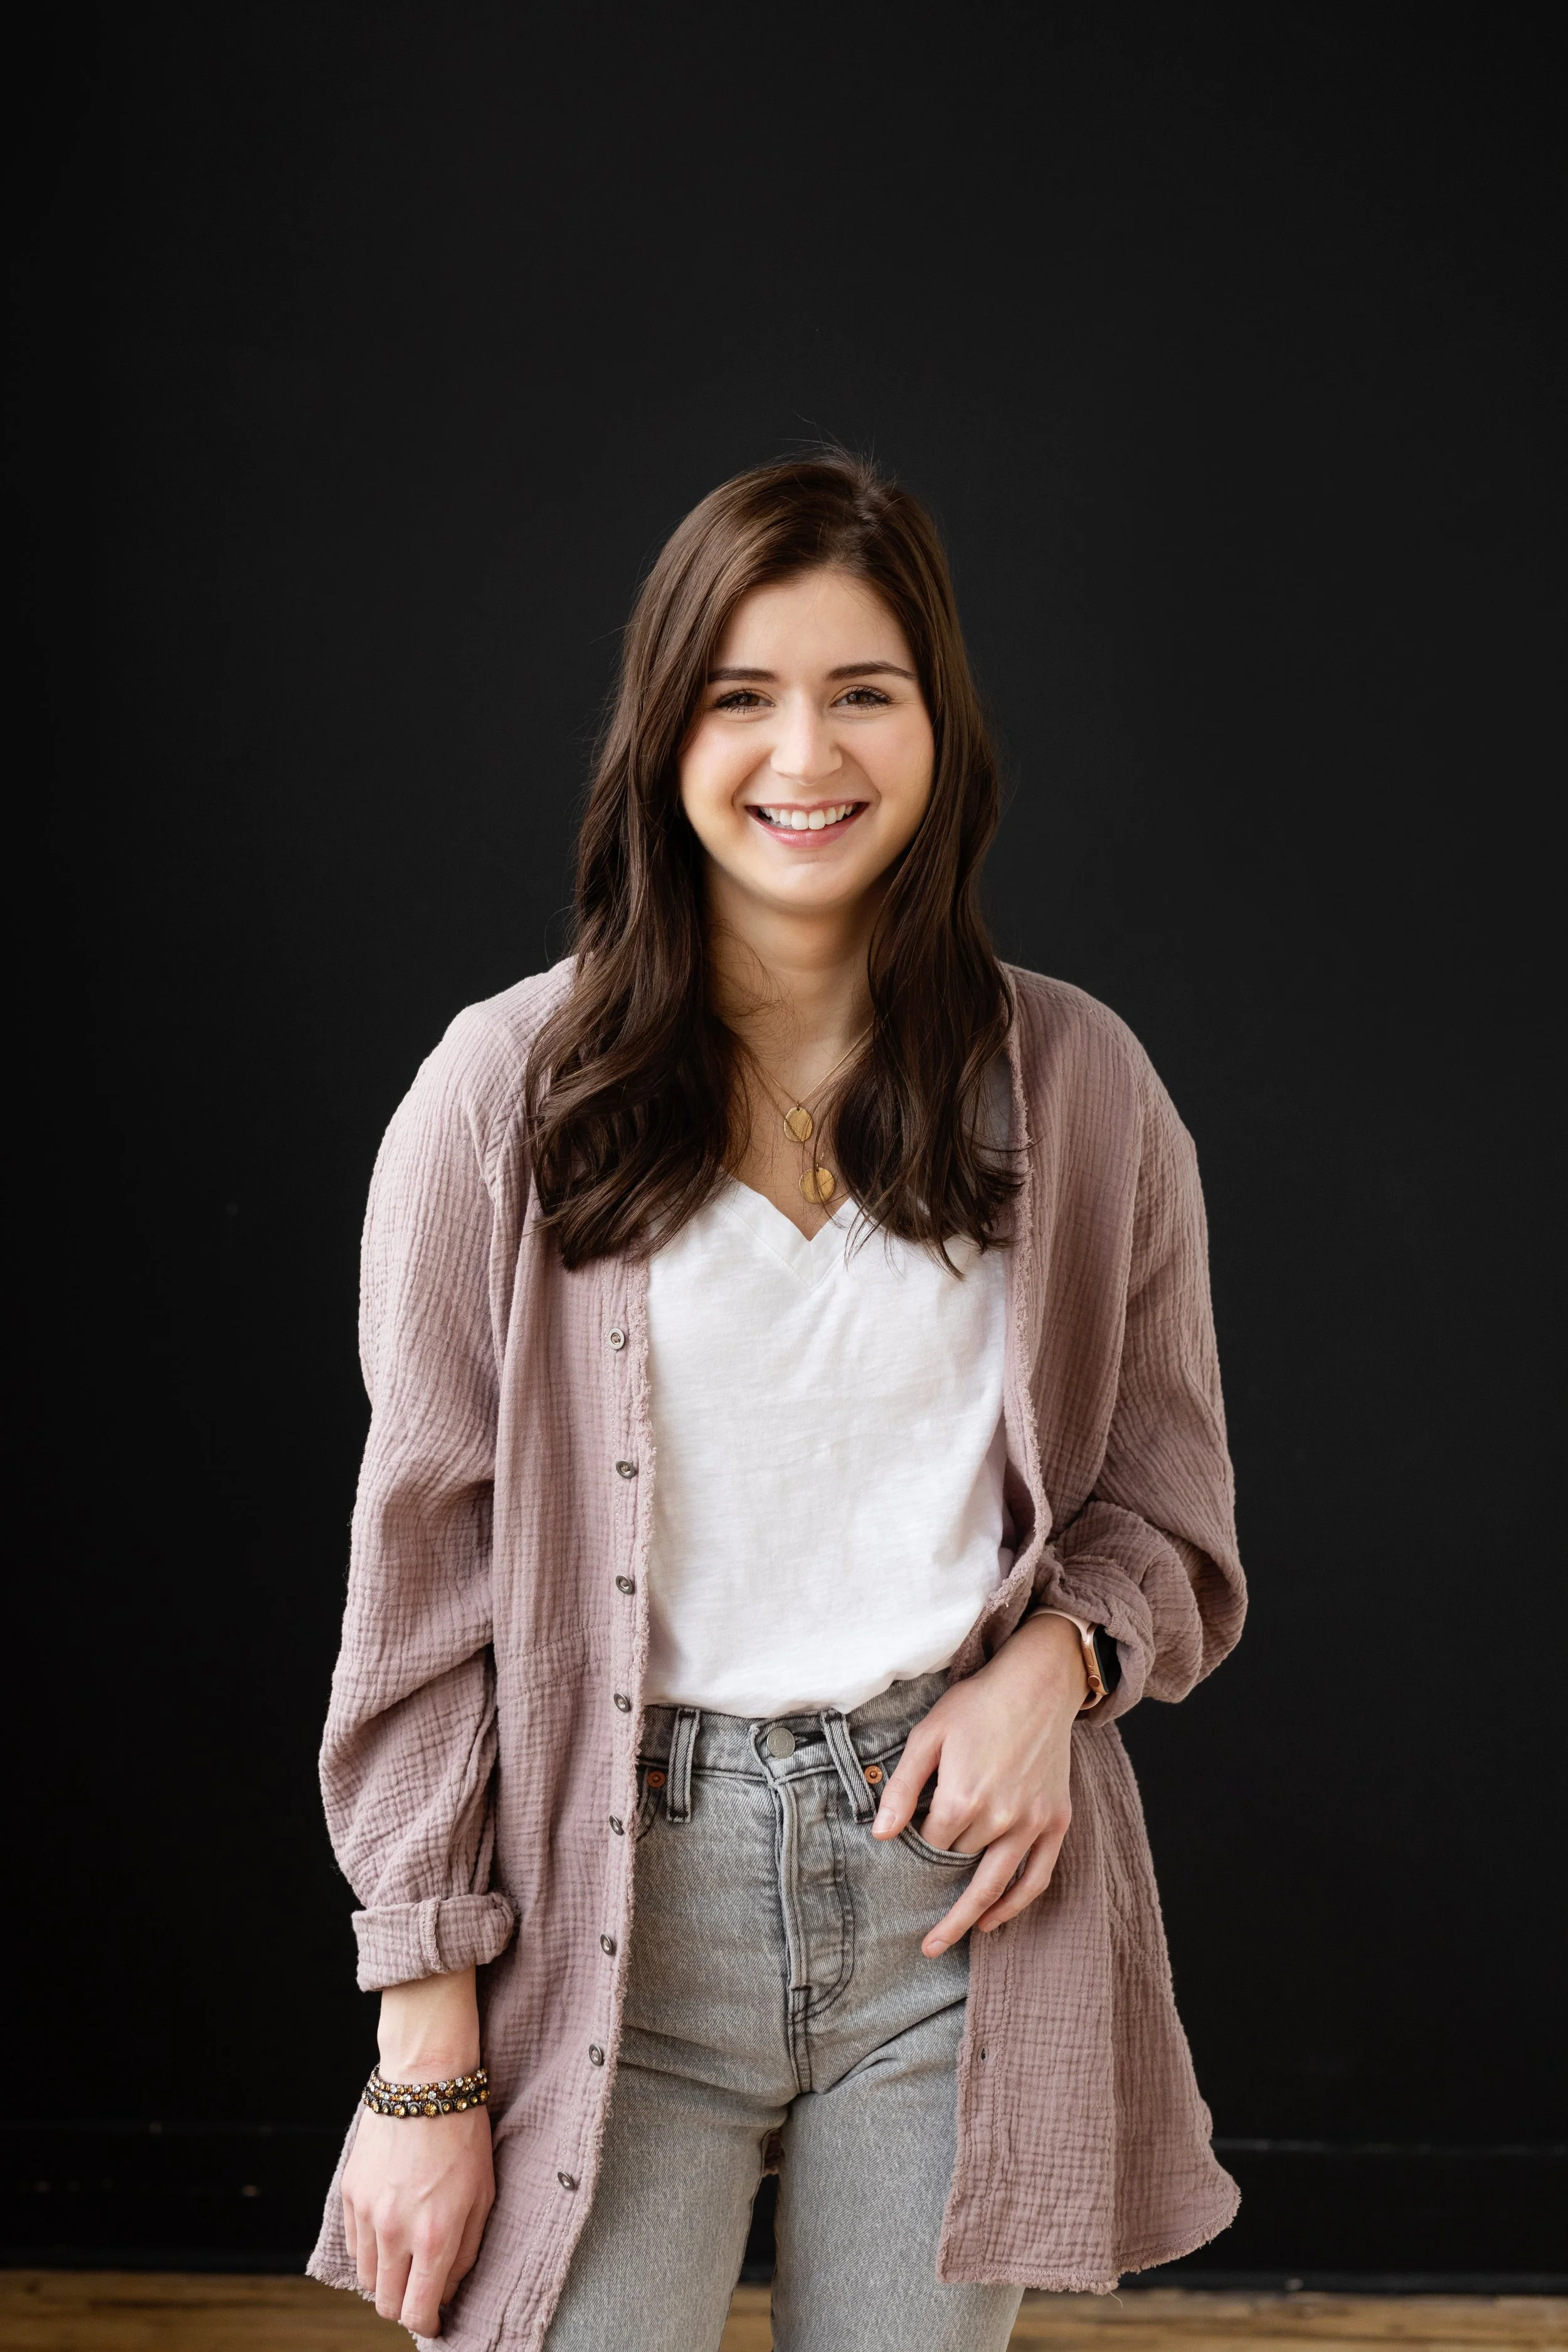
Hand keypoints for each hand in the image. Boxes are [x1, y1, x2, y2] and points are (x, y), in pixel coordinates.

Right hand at [341, 1967, 494, 2336]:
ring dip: (386, 2277)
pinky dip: (370, 2249)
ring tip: (407, 2254)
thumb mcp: (482, 2197)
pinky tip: (390, 2229)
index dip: (429, 2324)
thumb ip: (464, 2253)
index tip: (436, 2319)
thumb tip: (446, 2291)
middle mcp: (393, 2231)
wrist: (426, 2082)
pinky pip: (353, 2244)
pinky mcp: (348, 2193)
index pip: (418, 2312)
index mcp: (433, 2236)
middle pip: (386, 2303)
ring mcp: (365, 2213)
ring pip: (366, 2278)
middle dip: (405, 2304)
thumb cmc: (463, 2137)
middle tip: (421, 2289)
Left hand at [871, 1611, 1087, 1956]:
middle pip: (957, 1864)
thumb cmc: (977, 1705)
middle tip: (908, 1909)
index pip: (929, 1844)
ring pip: (994, 1886)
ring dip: (966, 1920)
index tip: (900, 1850)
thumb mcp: (928, 1735)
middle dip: (935, 1876)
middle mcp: (1000, 1818)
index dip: (914, 1847)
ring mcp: (1032, 1823)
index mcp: (962, 1797)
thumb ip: (901, 1787)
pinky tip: (991, 1921)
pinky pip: (1036, 1878)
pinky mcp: (1056, 1822)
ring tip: (940, 1943)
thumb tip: (879, 1835)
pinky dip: (1014, 1905)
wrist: (1038, 1683)